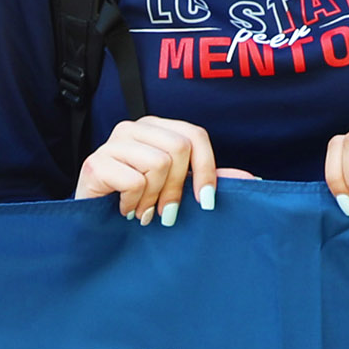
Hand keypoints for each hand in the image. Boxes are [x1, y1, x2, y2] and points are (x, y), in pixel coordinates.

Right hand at [76, 114, 228, 223]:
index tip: (206, 202)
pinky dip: (134, 204)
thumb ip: (209, 180)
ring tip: (143, 212)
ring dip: (153, 199)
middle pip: (178, 148)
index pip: (194, 135)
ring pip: (157, 163)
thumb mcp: (178, 189)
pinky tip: (126, 210)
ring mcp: (112, 143)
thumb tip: (254, 179)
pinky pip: (133, 180)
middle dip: (177, 188)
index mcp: (157, 128)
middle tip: (167, 213)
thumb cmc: (138, 202)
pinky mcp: (95, 163)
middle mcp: (134, 128)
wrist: (94, 221)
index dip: (206, 169)